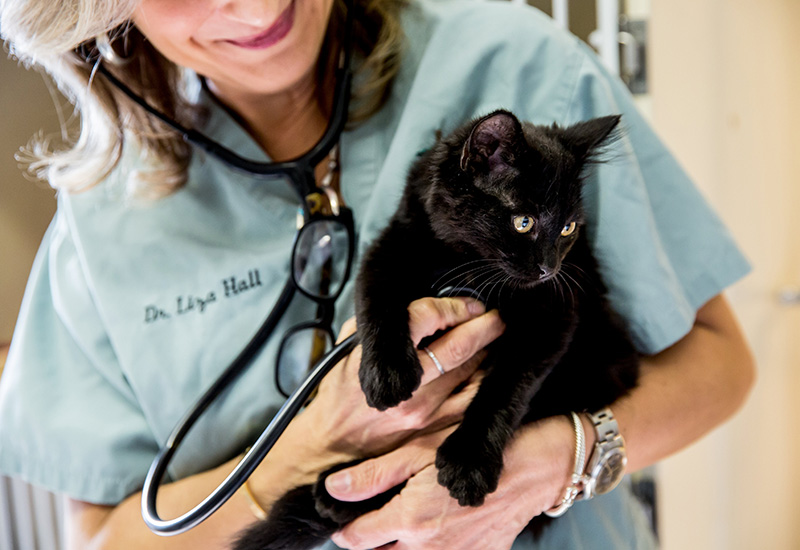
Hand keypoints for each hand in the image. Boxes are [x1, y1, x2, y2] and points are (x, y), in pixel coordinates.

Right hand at [290, 297, 504, 466]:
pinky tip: (490, 374)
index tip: (468, 303)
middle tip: (496, 316)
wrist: (332, 447)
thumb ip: (377, 327)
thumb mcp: (346, 351)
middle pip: (460, 347)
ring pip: (473, 376)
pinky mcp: (435, 435)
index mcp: (384, 360)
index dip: (453, 306)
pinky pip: (471, 407)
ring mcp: (426, 414)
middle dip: (484, 326)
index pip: (427, 318)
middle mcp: (409, 387)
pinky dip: (484, 387)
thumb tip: (411, 306)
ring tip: (497, 341)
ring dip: (488, 355)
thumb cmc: (338, 397)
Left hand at [326, 417, 576, 549]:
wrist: (534, 467)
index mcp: (410, 520)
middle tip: (372, 523)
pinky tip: (435, 532)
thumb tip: (333, 488)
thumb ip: (374, 475)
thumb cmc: (476, 450)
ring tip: (402, 527)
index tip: (343, 519)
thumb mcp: (420, 452)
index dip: (344, 529)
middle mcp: (429, 549)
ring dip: (398, 549)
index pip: (356, 539)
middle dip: (370, 544)